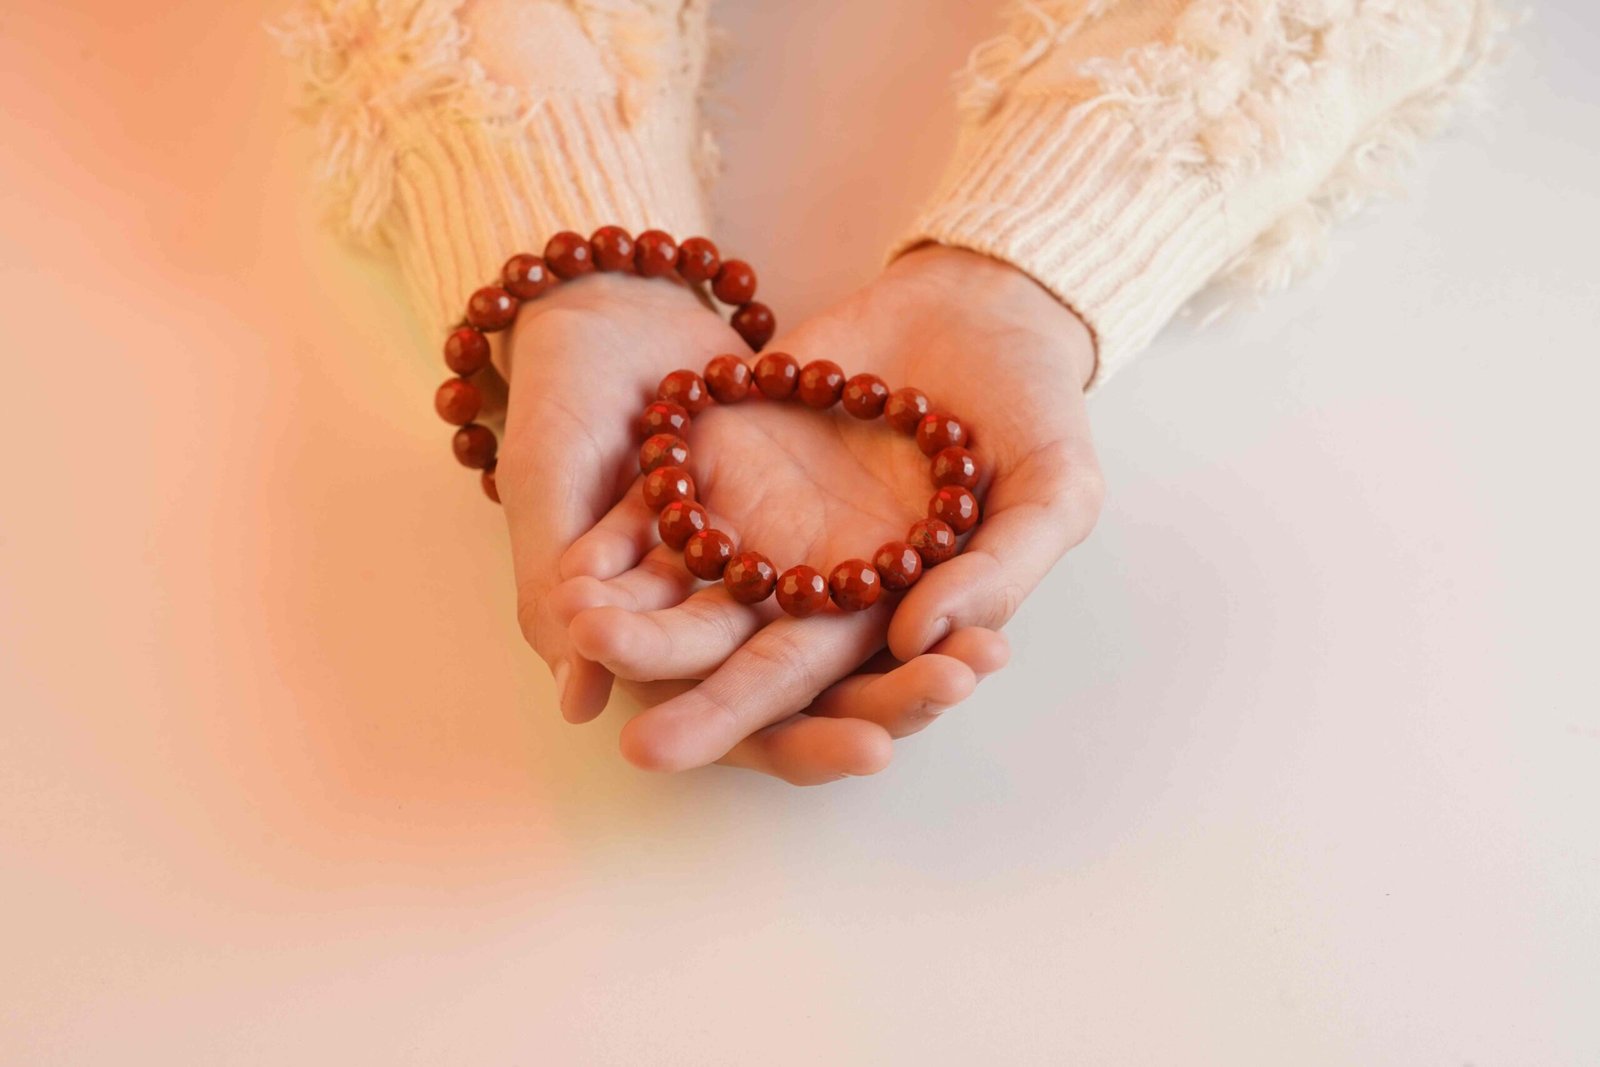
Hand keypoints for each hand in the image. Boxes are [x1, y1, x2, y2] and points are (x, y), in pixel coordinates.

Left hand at [559, 246, 1103, 775]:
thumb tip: (918, 637)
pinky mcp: (724, 461)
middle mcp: (815, 586)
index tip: (760, 755)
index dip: (788, 727)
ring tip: (584, 633)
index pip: (830, 692)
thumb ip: (999, 569)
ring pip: (688, 592)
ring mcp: (765, 524)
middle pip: (744, 659)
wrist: (979, 306)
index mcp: (890, 615)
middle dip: (693, 702)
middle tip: (643, 747)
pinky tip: (569, 567)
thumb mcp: (1054, 492)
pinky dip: (615, 541)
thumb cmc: (1035, 411)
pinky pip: (661, 507)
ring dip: (635, 622)